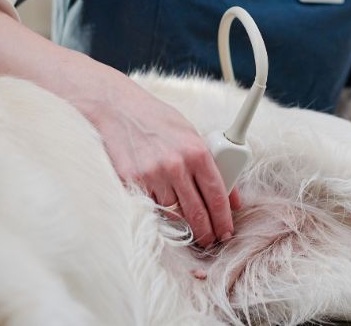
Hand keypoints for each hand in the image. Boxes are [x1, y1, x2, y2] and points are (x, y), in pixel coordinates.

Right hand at [78, 83, 239, 247]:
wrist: (118, 109)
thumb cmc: (158, 121)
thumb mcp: (191, 135)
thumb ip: (214, 165)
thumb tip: (233, 198)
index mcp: (196, 151)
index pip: (217, 195)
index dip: (223, 219)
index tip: (226, 231)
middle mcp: (176, 165)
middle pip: (197, 213)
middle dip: (206, 233)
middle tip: (210, 241)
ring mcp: (152, 176)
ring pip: (173, 215)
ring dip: (183, 225)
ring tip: (189, 229)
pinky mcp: (131, 182)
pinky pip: (151, 208)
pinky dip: (159, 213)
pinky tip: (164, 212)